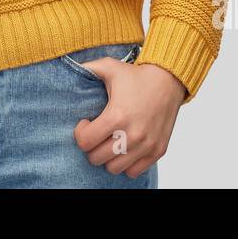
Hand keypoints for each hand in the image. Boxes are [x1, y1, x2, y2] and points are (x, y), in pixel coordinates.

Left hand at [72, 58, 186, 177]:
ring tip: (110, 141)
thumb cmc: (137, 75)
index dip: (80, 133)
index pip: (85, 142)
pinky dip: (126, 163)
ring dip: (108, 157)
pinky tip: (124, 147)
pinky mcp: (158, 151)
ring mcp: (146, 145)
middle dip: (91, 146)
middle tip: (96, 133)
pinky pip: (133, 171)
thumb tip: (68, 68)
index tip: (86, 123)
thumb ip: (87, 69)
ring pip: (113, 168)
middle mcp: (133, 134)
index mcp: (117, 115)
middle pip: (96, 158)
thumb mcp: (110, 67)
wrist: (169, 80)